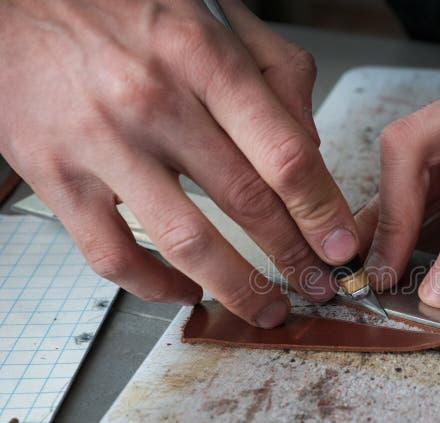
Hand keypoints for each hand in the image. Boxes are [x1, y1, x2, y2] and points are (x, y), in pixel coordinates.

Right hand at [0, 0, 358, 327]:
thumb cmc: (126, 11)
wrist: (19, 0)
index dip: (322, 210)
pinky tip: (187, 291)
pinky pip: (113, 255)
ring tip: (267, 308)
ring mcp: (102, 142)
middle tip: (319, 284)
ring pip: (186, 240)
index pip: (284, 152)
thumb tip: (313, 150)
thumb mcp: (218, 18)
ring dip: (238, 287)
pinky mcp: (57, 176)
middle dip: (295, 257)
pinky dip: (156, 286)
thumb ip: (279, 76)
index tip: (342, 245)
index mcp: (202, 57)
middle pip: (246, 201)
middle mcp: (154, 100)